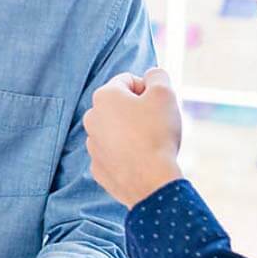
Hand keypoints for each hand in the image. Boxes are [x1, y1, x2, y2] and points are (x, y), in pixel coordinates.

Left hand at [83, 67, 183, 207]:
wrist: (151, 182)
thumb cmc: (157, 134)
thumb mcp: (165, 93)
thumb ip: (157, 76)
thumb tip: (152, 76)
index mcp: (104, 96)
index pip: (128, 81)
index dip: (149, 90)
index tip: (159, 106)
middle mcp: (91, 118)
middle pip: (120, 106)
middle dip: (138, 111)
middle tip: (156, 125)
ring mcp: (92, 145)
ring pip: (116, 131)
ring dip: (132, 133)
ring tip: (150, 144)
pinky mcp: (97, 168)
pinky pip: (114, 154)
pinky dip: (126, 155)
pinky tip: (141, 161)